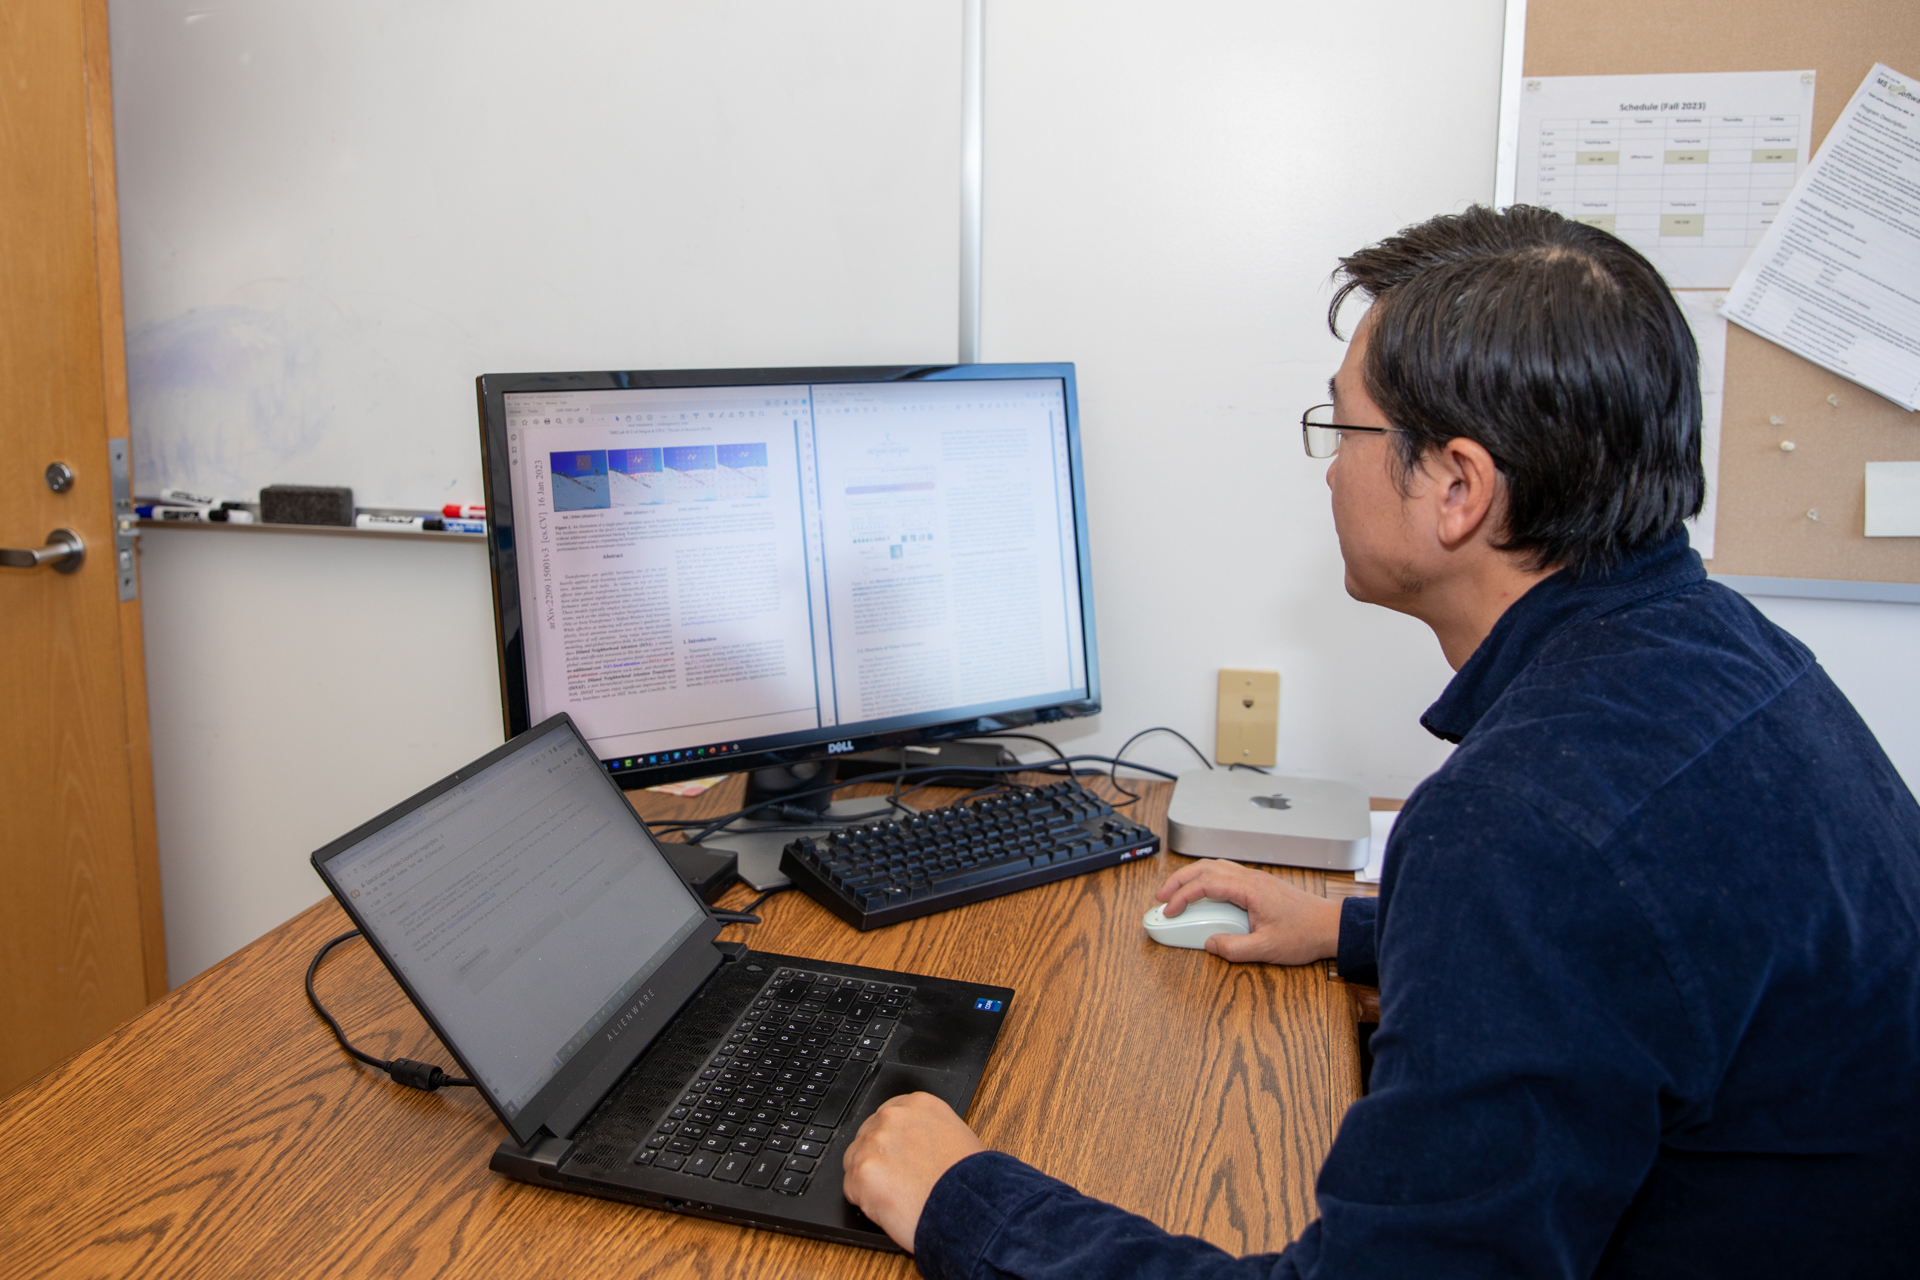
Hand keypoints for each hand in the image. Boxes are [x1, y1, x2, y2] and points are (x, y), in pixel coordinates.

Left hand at [842, 1092, 985, 1251]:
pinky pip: (851, 1188)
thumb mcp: (957, 1136)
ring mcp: (875, 1143)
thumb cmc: (971, 1182)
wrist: (970, 1210)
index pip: (887, 1116)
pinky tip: (890, 1206)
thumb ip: (928, 1131)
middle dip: (878, 1158)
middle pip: (867, 1136)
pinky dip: (865, 1201)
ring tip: (897, 1196)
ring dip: (870, 1180)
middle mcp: (893, 1117)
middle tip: (898, 1181)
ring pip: (855, 1161)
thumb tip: (914, 1143)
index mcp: (919, 1104)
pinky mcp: (862, 1172)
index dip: (891, 1142)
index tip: (897, 1156)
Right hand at [1156, 858, 1341, 964]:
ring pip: (1214, 867)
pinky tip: (1203, 894)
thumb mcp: (1266, 949)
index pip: (1205, 883)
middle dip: (1178, 880)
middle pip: (1205, 867)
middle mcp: (1251, 878)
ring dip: (1191, 877)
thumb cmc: (1305, 934)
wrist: (1331, 926)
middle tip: (1160, 898)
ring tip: (1176, 894)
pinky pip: (1226, 873)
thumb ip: (1234, 949)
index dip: (1181, 896)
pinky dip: (1206, 879)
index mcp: (1250, 889)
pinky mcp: (1260, 885)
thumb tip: (1210, 944)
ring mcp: (1255, 879)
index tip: (1168, 910)